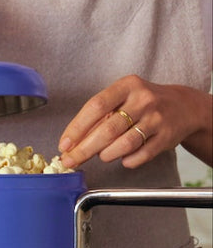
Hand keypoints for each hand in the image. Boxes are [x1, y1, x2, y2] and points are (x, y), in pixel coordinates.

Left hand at [59, 75, 212, 168]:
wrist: (183, 107)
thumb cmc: (141, 104)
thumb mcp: (121, 99)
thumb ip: (98, 117)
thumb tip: (71, 143)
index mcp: (126, 86)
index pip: (95, 107)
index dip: (77, 128)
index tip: (64, 144)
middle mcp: (143, 100)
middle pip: (108, 129)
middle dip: (84, 149)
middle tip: (71, 160)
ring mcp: (157, 119)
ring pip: (124, 143)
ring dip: (106, 154)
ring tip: (101, 155)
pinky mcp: (167, 137)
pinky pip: (141, 155)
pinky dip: (127, 161)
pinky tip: (123, 159)